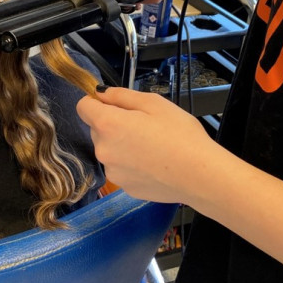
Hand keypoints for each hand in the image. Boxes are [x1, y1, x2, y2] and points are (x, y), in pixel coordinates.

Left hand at [76, 86, 214, 204]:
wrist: (200, 176)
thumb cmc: (180, 135)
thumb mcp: (153, 103)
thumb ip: (121, 95)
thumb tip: (100, 94)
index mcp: (107, 124)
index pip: (83, 107)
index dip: (97, 103)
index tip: (115, 105)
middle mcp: (102, 150)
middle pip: (97, 129)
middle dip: (114, 124)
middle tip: (144, 125)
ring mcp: (112, 172)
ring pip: (109, 150)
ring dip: (122, 145)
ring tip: (151, 146)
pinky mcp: (124, 187)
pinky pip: (121, 168)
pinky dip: (132, 164)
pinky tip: (153, 163)